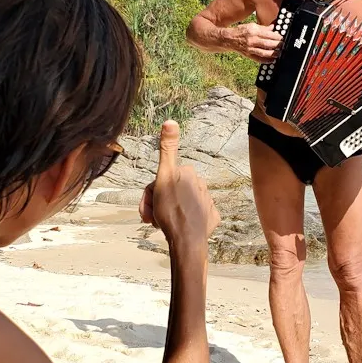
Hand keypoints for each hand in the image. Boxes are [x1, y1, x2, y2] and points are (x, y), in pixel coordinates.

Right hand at [139, 121, 219, 243]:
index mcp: (188, 173)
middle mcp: (201, 184)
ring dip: (167, 214)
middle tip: (153, 217)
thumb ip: (167, 149)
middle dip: (158, 204)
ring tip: (163, 224)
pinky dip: (182, 222)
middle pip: (171, 192)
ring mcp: (207, 202)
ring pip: (180, 205)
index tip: (151, 203)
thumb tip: (170, 121)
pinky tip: (178, 228)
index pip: (163, 178)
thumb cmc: (172, 211)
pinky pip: (193, 217)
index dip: (152, 192)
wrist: (187, 241)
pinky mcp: (210, 218)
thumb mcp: (164, 177)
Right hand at [226, 22, 283, 62]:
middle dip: (277, 45)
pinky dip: (266, 60)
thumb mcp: (252, 26)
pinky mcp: (248, 55)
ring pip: (264, 52)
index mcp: (254, 31)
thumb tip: (273, 28)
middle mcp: (252, 40)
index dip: (277, 37)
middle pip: (268, 44)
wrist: (229, 39)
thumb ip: (263, 28)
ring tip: (279, 53)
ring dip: (273, 53)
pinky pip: (258, 59)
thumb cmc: (241, 31)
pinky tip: (271, 60)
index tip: (282, 38)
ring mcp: (250, 48)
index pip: (268, 34)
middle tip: (282, 45)